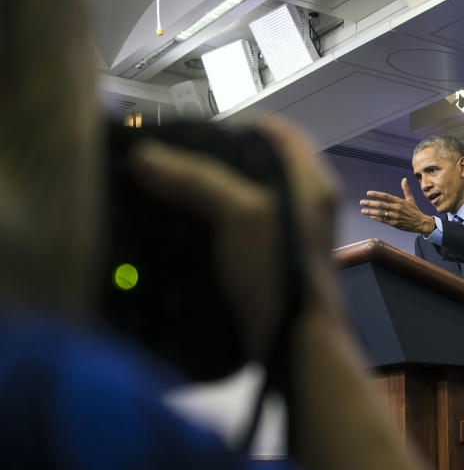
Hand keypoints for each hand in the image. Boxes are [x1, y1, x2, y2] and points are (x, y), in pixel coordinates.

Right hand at [129, 117, 340, 359]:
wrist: (296, 344)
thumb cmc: (278, 271)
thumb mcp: (239, 214)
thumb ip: (197, 178)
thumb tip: (145, 155)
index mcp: (313, 183)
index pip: (280, 133)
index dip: (240, 125)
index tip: (200, 133)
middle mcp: (311, 204)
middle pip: (263, 164)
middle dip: (219, 161)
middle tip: (177, 164)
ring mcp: (297, 236)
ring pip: (253, 198)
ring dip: (216, 194)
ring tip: (174, 193)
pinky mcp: (280, 262)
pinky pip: (247, 230)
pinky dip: (220, 224)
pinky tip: (189, 230)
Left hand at [360, 178, 434, 234]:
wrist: (420, 223)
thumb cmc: (414, 210)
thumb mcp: (411, 199)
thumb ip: (406, 189)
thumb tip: (404, 179)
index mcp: (400, 201)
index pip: (386, 196)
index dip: (376, 194)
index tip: (368, 193)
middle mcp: (397, 208)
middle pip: (381, 205)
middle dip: (370, 203)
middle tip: (361, 202)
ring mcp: (395, 217)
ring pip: (380, 213)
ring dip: (370, 212)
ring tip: (363, 210)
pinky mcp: (395, 224)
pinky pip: (384, 220)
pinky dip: (377, 218)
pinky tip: (371, 216)